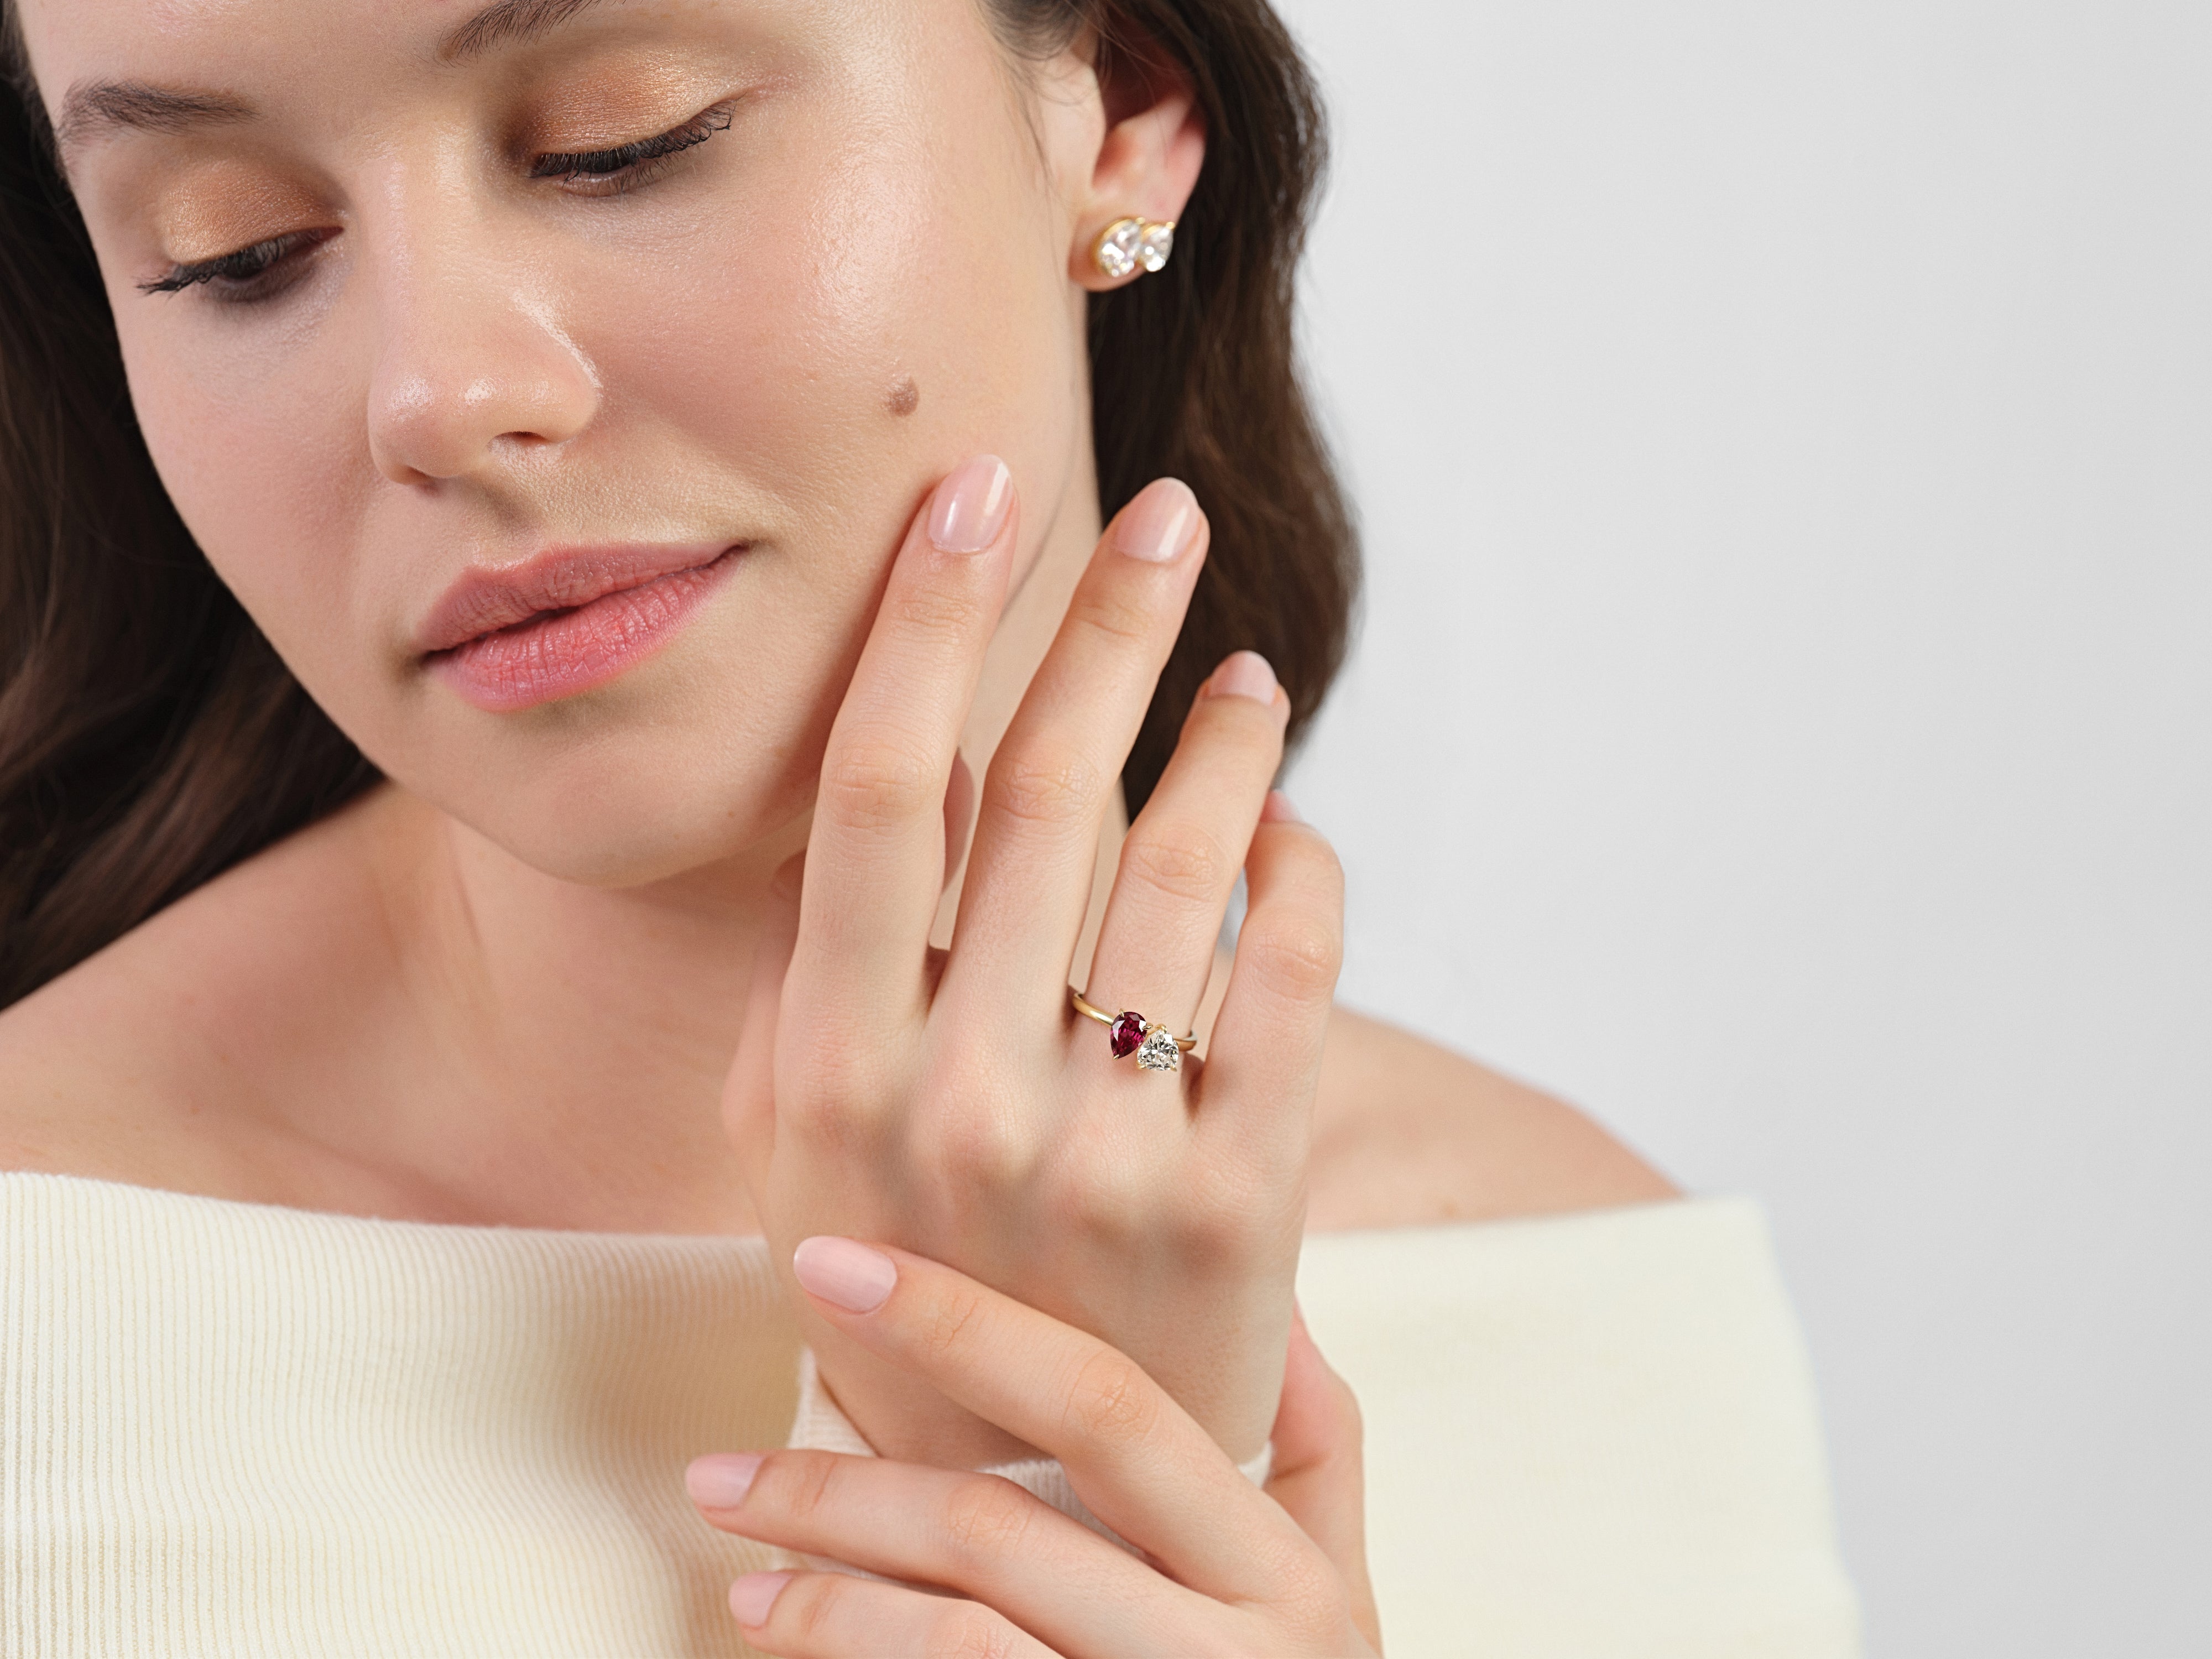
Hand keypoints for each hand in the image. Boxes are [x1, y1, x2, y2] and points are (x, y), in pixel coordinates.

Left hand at [686, 1239, 1382, 1657]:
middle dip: (838, 1488)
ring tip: (740, 1578)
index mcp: (1281, 1573)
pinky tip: (792, 1644)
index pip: (1109, 1405)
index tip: (835, 1266)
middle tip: (716, 1474)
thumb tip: (1278, 1300)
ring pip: (956, 1641)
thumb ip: (1317, 1445)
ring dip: (824, 1601)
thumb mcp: (1345, 1592)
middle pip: (997, 1531)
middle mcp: (1224, 1655)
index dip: (963, 1321)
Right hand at [724, 458, 1344, 1463]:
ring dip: (1223, 740)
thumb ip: (814, 960)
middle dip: (1105, 628)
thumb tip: (893, 757)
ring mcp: (1098, 1153)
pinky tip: (1294, 824)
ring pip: (1180, 873)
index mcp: (827, 1061)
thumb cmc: (895, 1271)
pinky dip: (1303, 875)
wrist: (1023, 1483)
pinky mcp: (1229, 1204)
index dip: (928, 621)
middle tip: (1167, 518)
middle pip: (1039, 795)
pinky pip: (1288, 986)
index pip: (878, 788)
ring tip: (1247, 670)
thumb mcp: (791, 1131)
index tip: (975, 494)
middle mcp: (954, 1095)